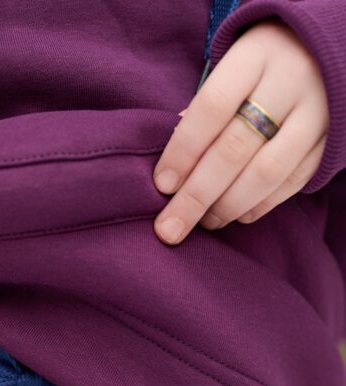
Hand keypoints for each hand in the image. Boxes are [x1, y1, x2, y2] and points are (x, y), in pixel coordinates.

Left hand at [152, 18, 329, 244]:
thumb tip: (175, 167)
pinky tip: (238, 216)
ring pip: (266, 172)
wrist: (326, 51)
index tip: (162, 185)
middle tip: (171, 227)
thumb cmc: (262, 65)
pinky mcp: (331, 140)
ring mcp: (316, 112)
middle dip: (196, 195)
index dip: (183, 152)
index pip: (211, 108)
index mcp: (255, 56)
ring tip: (205, 223)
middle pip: (234, 149)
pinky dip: (262, 205)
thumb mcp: (233, 67)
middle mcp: (290, 81)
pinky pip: (293, 182)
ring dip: (228, 206)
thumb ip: (206, 110)